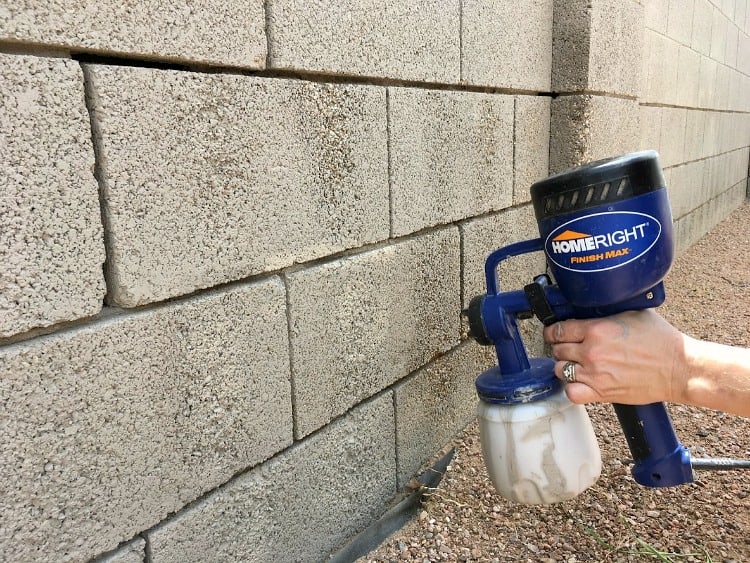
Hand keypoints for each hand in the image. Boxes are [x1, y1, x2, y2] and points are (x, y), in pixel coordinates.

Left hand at [542, 309, 684, 405]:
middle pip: (557, 350)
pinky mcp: (602, 392)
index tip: (554, 333)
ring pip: (560, 371)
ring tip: (576, 364)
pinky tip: (580, 382)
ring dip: (565, 367)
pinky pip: (572, 393)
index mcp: (597, 329)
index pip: (558, 329)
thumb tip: (588, 311)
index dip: (553, 331)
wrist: (679, 368)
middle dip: (561, 348)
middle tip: (570, 348)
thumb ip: (605, 314)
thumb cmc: (661, 340)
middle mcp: (591, 352)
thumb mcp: (632, 313)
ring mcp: (595, 374)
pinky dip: (572, 388)